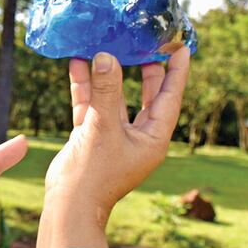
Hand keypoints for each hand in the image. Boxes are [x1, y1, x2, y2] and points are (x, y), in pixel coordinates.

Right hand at [36, 48, 189, 247]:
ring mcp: (113, 135)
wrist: (69, 205)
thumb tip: (105, 57)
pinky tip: (77, 64)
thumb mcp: (102, 128)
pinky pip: (90, 105)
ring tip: (106, 45)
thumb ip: (105, 91)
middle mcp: (137, 134)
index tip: (179, 45)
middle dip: (145, 68)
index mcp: (153, 137)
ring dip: (108, 74)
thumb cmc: (94, 174)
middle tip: (145, 42)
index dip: (176, 70)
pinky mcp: (90, 136)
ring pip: (114, 96)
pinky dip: (85, 86)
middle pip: (148, 94)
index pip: (170, 97)